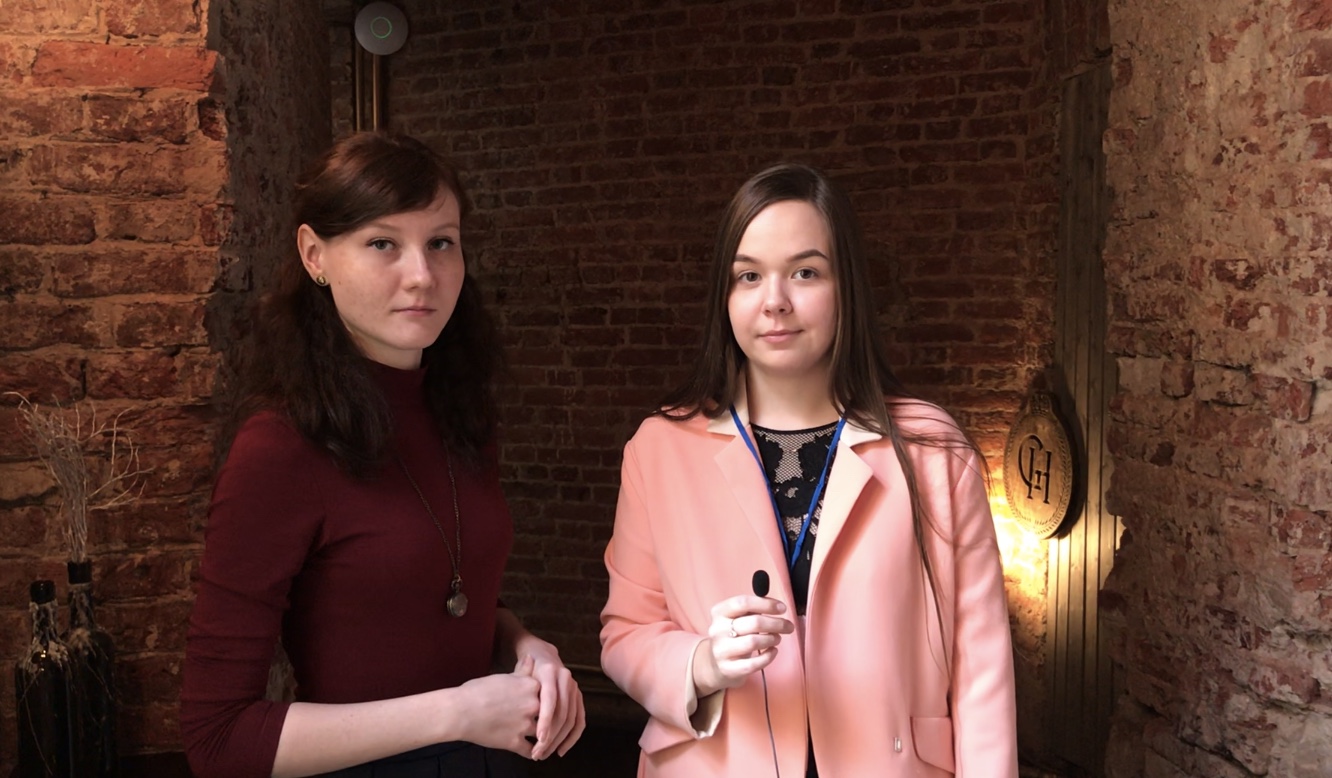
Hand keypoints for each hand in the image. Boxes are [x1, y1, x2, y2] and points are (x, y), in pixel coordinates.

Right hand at [452, 655, 541, 756]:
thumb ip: (522, 670)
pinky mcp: (514, 742)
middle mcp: (532, 705)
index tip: (549, 704)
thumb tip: (531, 657)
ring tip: (543, 741)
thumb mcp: (503, 676)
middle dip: (549, 719)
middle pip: (549, 713)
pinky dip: (534, 754)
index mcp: (531, 686)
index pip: (549, 693)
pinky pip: (530, 751)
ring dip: (544, 738)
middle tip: (550, 724)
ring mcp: (524, 724)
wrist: (460, 710)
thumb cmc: (478, 690)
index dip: (548, 699)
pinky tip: (534, 753)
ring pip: (543, 734)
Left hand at [514, 634, 586, 759]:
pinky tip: (561, 749)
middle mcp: (565, 678)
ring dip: (559, 740)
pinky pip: (579, 720)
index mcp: (550, 672)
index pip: (550, 699)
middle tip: (538, 753)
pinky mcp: (578, 697)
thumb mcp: (519, 672)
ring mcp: (574, 687)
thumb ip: (518, 685)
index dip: (546, 720)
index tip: (538, 739)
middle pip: (562, 712)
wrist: (541, 654)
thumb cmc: (525, 667)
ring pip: (571, 719)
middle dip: (551, 736)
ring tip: (545, 753)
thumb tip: (515, 705)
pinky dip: (572, 737)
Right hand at [693, 594, 793, 697]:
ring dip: (771, 639)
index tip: (782, 608)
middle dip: (776, 624)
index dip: (766, 604)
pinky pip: (753, 664)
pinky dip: (768, 657)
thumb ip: (753, 610)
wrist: (715, 664)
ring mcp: (721, 650)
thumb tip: (776, 606)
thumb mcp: (737, 618)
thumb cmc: (733, 636)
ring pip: (753, 642)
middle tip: (788, 626)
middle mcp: (717, 630)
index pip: (743, 603)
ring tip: (777, 638)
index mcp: (719, 612)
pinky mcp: (728, 669)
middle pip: (753, 623)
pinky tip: (773, 651)